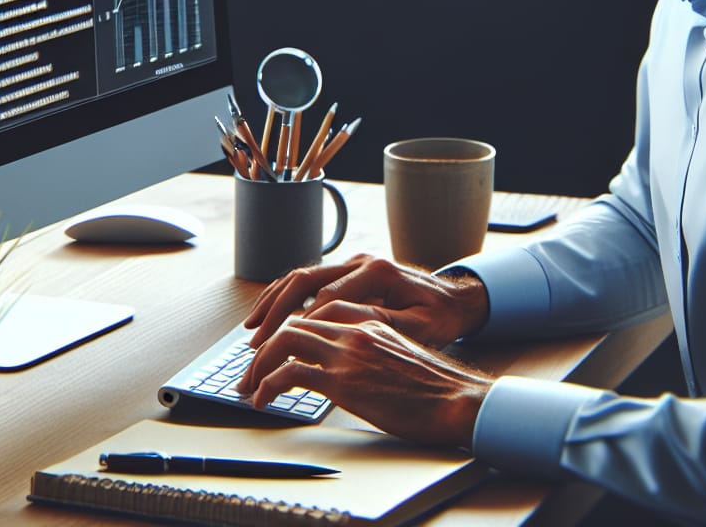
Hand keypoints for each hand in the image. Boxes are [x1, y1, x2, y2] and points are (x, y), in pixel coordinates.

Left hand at [237, 317, 491, 447]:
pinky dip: (268, 384)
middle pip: (294, 319)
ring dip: (259, 362)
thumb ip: (368, 340)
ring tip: (249, 383)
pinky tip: (263, 398)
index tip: (274, 343)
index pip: (315, 306)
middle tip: (250, 364)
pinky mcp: (343, 380)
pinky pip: (290, 374)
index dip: (288, 323)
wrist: (455, 398)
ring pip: (285, 341)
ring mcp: (348, 351)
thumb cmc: (432, 381)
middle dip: (265, 341)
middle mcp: (354, 325)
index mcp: (368, 315)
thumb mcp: (398, 346)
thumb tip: (342, 355)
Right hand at [243, 253, 489, 348]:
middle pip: (306, 280)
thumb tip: (343, 326)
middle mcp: (361, 261)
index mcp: (377, 272)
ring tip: (252, 327)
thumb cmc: (439, 317)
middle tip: (256, 340)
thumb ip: (381, 323)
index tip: (283, 350)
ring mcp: (353, 263)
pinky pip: (309, 281)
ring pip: (302, 276)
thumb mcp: (418, 327)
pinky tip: (269, 314)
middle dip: (276, 311)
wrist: (454, 299)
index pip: (328, 298)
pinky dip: (286, 296)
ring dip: (274, 301)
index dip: (303, 326)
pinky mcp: (349, 271)